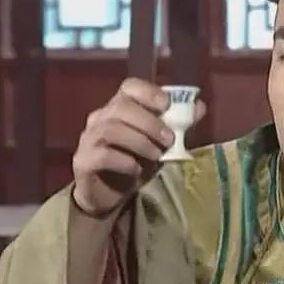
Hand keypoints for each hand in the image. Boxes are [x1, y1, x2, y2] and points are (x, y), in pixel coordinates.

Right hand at [72, 78, 205, 216]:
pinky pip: (102, 155)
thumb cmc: (135, 162)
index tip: (166, 104)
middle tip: (169, 139)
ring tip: (157, 156)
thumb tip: (199, 106)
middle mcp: (100, 118)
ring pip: (111, 129)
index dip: (148, 92)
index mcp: (119, 107)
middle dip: (149, 122)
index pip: (128, 87)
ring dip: (140, 141)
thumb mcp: (161, 144)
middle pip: (121, 108)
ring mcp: (88, 139)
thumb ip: (178, 125)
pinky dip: (124, 161)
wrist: (109, 196)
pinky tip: (137, 170)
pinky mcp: (83, 162)